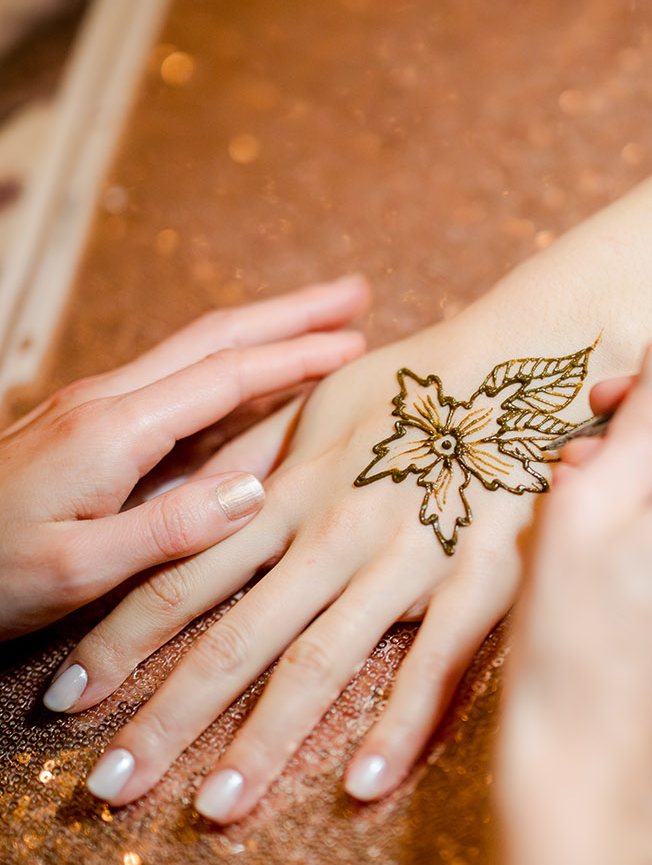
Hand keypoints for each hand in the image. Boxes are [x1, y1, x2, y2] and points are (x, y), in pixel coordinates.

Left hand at [2, 276, 367, 644]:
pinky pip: (174, 382)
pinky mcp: (85, 429)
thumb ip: (169, 532)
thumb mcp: (78, 572)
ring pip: (195, 352)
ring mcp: (93, 410)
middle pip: (215, 338)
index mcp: (114, 430)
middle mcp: (107, 403)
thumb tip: (257, 490)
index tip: (360, 343)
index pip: (225, 375)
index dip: (298, 357)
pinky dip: (229, 366)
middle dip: (291, 312)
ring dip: (263, 331)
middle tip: (358, 292)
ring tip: (323, 324)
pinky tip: (251, 381)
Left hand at [56, 304, 627, 816]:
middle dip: (168, 718)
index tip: (67, 702)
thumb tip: (197, 503)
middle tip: (112, 789)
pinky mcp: (476, 580)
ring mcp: (401, 560)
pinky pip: (434, 663)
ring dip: (263, 741)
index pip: (178, 580)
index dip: (118, 642)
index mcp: (283, 493)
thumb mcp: (319, 408)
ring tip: (217, 809)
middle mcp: (329, 535)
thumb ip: (257, 461)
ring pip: (319, 662)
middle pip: (233, 638)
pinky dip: (398, 726)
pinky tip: (362, 787)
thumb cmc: (418, 381)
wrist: (524, 362)